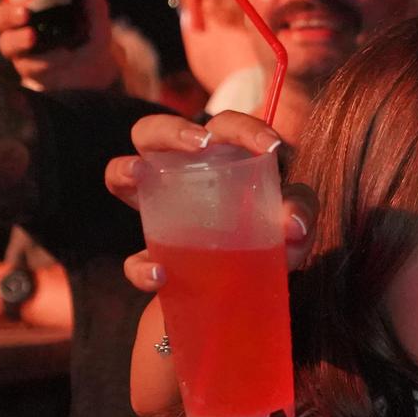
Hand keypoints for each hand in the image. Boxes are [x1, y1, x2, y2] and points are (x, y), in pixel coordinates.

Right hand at [0, 0, 117, 91]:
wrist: (98, 64)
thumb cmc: (88, 29)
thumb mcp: (93, 7)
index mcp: (25, 2)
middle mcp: (17, 23)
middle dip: (6, 13)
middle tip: (24, 13)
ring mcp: (20, 47)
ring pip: (6, 43)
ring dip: (18, 39)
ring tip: (32, 36)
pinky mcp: (30, 68)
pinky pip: (30, 65)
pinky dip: (45, 59)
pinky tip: (60, 55)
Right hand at [107, 112, 311, 293]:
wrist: (248, 289)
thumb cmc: (268, 232)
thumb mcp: (291, 218)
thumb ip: (299, 210)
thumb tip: (293, 225)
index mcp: (216, 158)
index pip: (223, 127)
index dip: (245, 127)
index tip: (272, 146)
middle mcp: (176, 174)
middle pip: (152, 132)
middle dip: (170, 130)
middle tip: (201, 145)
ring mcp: (155, 212)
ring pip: (118, 175)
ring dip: (123, 168)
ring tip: (140, 172)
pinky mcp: (150, 257)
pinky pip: (134, 261)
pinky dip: (141, 268)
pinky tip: (162, 274)